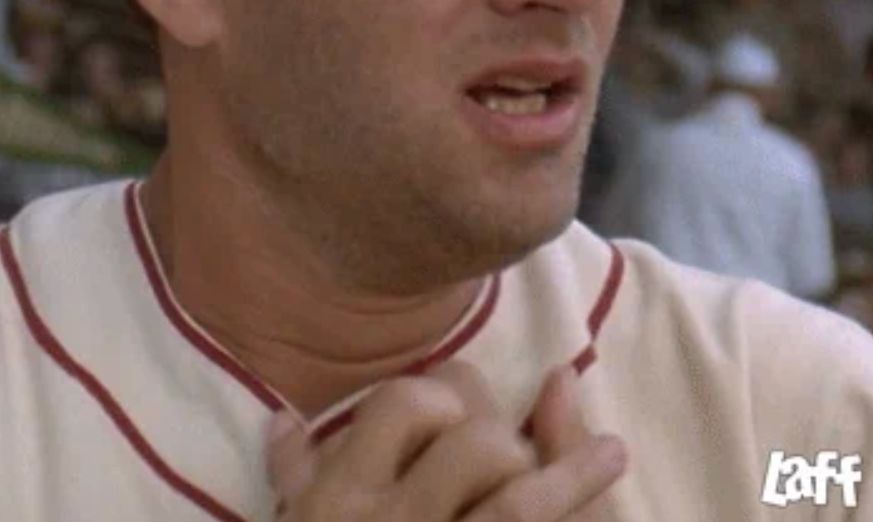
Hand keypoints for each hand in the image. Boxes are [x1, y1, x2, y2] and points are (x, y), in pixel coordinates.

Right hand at [267, 361, 626, 520]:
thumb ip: (293, 479)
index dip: (437, 394)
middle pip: (474, 441)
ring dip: (570, 472)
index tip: (449, 407)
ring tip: (610, 453)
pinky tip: (610, 464)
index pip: (402, 404)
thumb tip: (284, 417)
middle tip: (502, 447)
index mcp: (343, 499)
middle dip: (500, 434)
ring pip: (519, 498)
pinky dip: (577, 494)